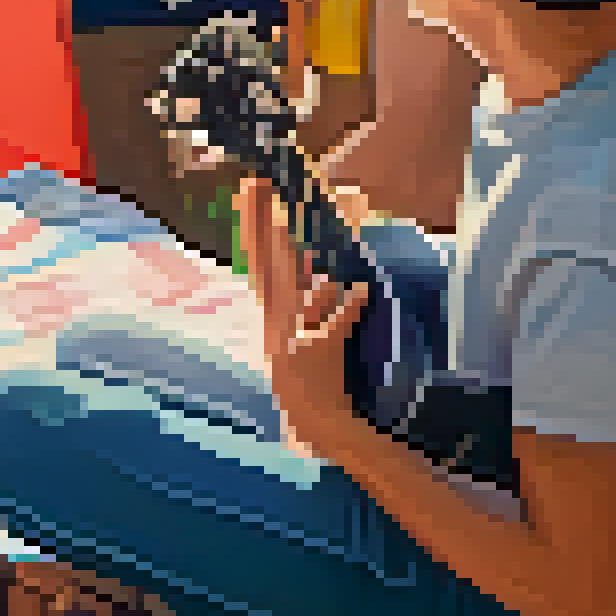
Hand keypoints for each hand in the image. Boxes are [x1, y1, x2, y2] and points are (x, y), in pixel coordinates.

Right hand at [237, 177, 369, 453]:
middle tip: (261, 190)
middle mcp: (277, 325)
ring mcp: (295, 338)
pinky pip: (337, 323)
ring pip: (299, 290)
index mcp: (272, 321)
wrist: (318, 426)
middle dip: (264, 228)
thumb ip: (308, 312)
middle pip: (270, 268)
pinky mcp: (318, 352)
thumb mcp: (296, 347)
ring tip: (300, 225)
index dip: (254, 231)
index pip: (259, 267)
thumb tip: (326, 280)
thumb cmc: (310, 389)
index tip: (251, 196)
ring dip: (298, 259)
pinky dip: (351, 307)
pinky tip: (363, 290)